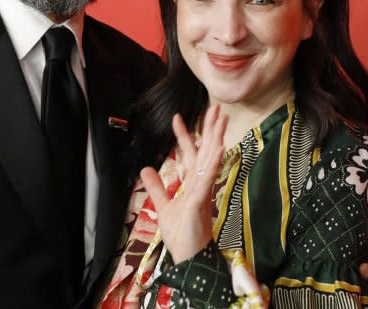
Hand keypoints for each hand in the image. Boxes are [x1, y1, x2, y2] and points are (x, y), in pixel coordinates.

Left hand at [141, 105, 226, 263]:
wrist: (189, 259)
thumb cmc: (182, 236)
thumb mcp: (163, 207)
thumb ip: (156, 187)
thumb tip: (146, 169)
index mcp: (192, 184)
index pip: (189, 155)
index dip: (184, 136)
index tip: (177, 117)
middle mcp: (200, 184)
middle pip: (206, 151)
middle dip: (210, 129)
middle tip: (215, 107)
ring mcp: (203, 191)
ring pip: (211, 159)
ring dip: (216, 138)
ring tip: (221, 119)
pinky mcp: (202, 201)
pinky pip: (208, 178)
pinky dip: (213, 163)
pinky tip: (218, 147)